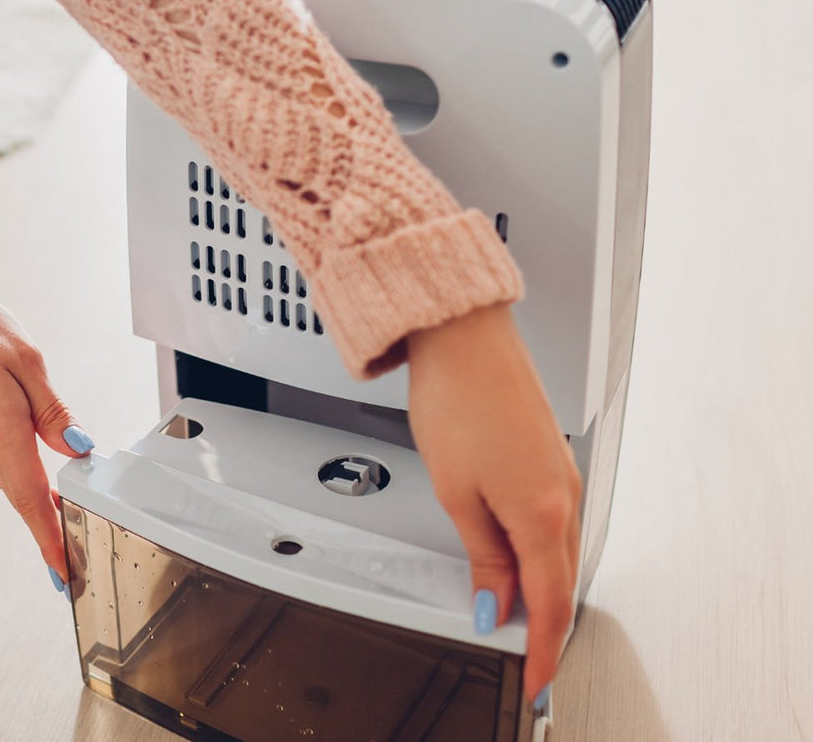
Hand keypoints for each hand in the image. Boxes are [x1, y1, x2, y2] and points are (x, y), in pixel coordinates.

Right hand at [0, 283, 92, 582]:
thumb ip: (53, 409)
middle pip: (25, 500)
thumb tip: (78, 446)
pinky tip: (43, 491)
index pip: (33, 497)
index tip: (64, 573)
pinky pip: (5, 469)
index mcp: (3, 431)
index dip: (51, 537)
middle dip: (50, 534)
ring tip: (69, 537)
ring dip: (40, 514)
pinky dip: (27, 489)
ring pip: (15, 487)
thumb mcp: (25, 358)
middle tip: (75, 566)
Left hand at [406, 303, 582, 704]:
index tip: (536, 683)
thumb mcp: (457, 493)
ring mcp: (561, 476)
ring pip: (558, 553)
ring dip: (540, 589)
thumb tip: (495, 605)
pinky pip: (553, 524)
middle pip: (558, 582)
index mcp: (542, 513)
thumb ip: (483, 556)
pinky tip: (519, 561)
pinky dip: (539, 554)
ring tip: (516, 620)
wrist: (463, 336)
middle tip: (527, 662)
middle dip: (544, 627)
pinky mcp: (550, 459)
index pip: (549, 605)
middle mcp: (563, 496)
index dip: (543, 653)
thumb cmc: (456, 398)